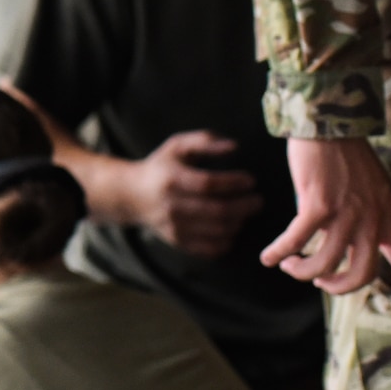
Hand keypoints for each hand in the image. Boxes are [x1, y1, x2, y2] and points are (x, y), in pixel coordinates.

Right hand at [118, 131, 260, 257]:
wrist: (132, 195)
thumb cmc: (162, 166)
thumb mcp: (178, 145)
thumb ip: (205, 140)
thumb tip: (234, 147)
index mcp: (172, 180)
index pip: (209, 184)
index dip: (234, 183)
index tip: (250, 180)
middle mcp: (172, 206)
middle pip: (217, 211)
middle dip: (245, 207)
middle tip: (258, 201)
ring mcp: (174, 227)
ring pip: (217, 231)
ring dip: (239, 223)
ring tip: (245, 213)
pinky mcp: (177, 241)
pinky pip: (209, 249)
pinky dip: (227, 241)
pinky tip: (232, 229)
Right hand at [264, 137, 390, 293]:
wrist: (328, 126)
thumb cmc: (344, 154)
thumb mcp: (370, 185)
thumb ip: (366, 213)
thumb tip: (345, 238)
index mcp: (388, 211)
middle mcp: (371, 217)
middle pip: (362, 272)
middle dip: (338, 286)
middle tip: (321, 282)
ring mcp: (345, 213)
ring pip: (325, 264)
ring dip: (302, 271)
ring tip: (290, 264)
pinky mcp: (317, 206)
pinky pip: (296, 242)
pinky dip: (278, 253)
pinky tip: (268, 258)